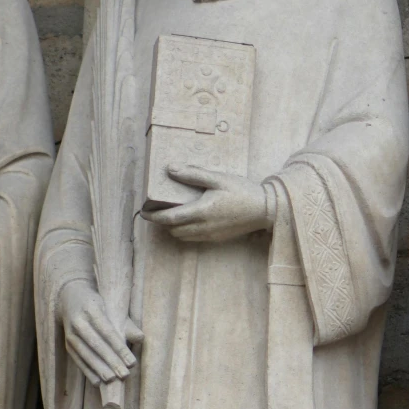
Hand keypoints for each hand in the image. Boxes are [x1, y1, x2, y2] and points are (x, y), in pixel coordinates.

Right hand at [57, 278, 135, 389]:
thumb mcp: (111, 305)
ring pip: (86, 354)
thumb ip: (126, 323)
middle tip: (124, 375)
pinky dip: (87, 371)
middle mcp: (78, 321)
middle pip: (97, 345)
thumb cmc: (98, 304)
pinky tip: (97, 382)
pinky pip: (78, 359)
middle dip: (111, 361)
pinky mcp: (67, 343)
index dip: (120, 348)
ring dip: (99, 369)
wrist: (70, 297)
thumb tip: (140, 338)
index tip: (132, 362)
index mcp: (92, 309)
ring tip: (112, 380)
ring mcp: (70, 333)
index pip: (108, 332)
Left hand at [156, 168, 271, 244]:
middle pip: (173, 230)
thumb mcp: (217, 178)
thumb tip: (170, 169)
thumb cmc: (242, 191)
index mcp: (201, 211)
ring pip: (182, 236)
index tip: (143, 211)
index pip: (169, 218)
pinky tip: (189, 220)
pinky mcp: (217, 238)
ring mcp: (210, 235)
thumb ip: (193, 174)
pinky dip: (185, 232)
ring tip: (171, 214)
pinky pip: (194, 238)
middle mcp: (203, 227)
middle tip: (156, 211)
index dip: (153, 216)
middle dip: (162, 222)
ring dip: (173, 228)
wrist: (265, 209)